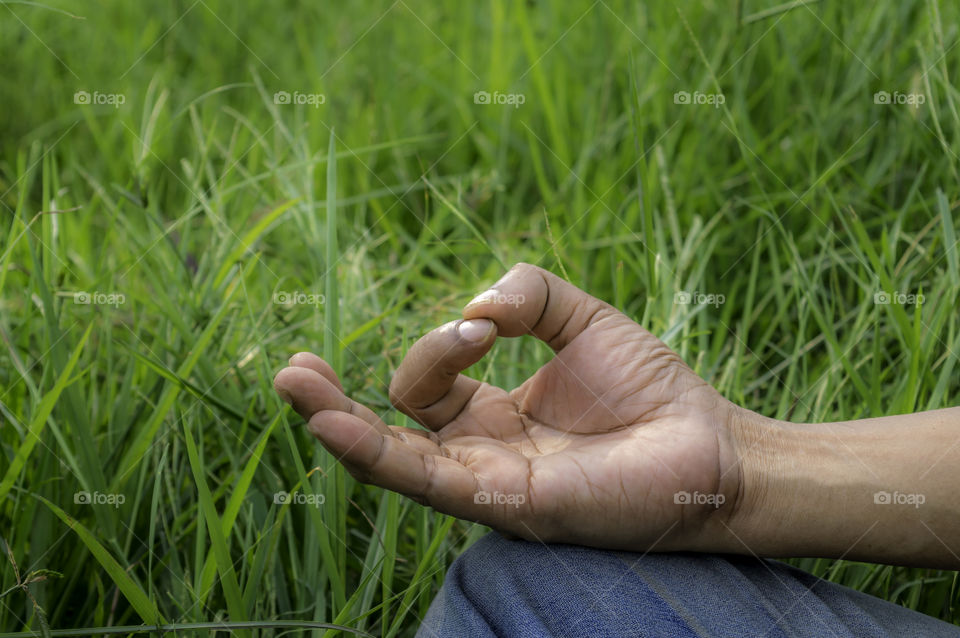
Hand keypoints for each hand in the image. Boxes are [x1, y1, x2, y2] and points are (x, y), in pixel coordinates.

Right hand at [274, 263, 751, 551]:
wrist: (713, 447)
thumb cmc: (653, 390)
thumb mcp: (584, 317)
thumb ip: (530, 293)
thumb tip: (476, 307)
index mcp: (494, 414)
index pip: (431, 382)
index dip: (443, 343)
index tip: (491, 324)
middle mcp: (481, 452)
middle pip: (389, 426)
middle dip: (336, 398)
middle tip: (290, 367)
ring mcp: (489, 483)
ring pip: (392, 459)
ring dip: (337, 424)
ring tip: (290, 385)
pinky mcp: (507, 503)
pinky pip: (427, 481)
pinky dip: (377, 452)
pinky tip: (335, 425)